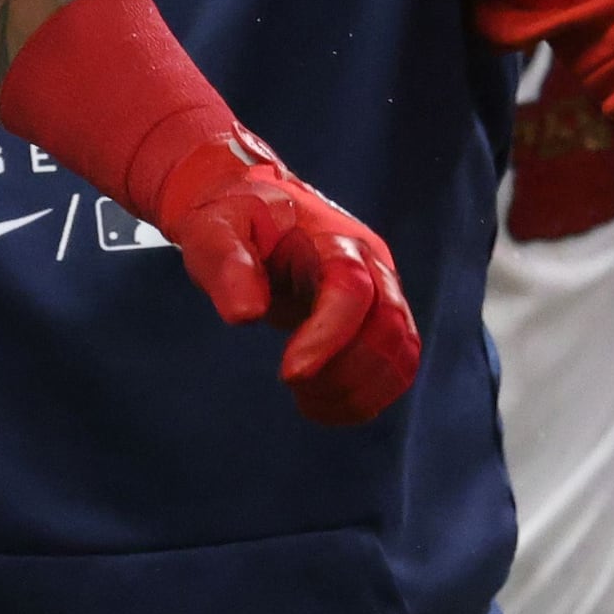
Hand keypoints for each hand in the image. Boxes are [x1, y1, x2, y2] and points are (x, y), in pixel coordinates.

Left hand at [149, 135, 419, 424]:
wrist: (254, 208)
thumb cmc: (233, 219)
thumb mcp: (213, 231)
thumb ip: (227, 265)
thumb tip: (245, 315)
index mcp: (332, 238)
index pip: (351, 290)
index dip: (328, 337)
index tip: (289, 375)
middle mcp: (371, 264)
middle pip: (389, 326)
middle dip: (345, 371)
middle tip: (292, 384)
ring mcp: (383, 291)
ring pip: (401, 351)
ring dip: (360, 390)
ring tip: (307, 402)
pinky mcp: (380, 316)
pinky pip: (396, 363)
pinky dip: (368, 395)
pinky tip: (323, 404)